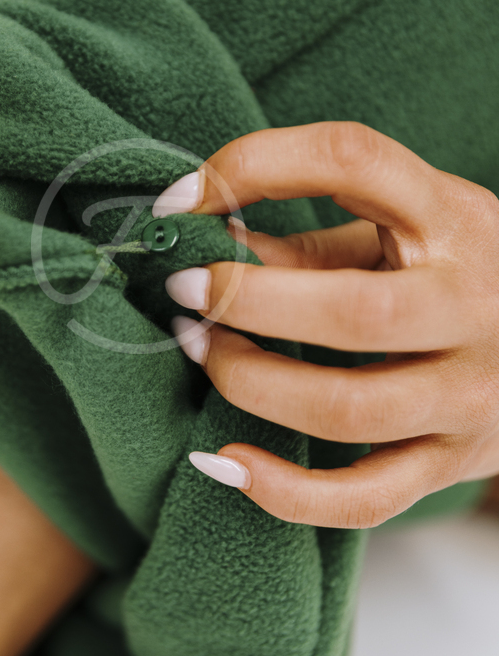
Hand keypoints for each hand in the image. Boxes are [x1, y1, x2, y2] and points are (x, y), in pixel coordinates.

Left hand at [156, 121, 498, 527]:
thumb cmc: (455, 274)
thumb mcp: (399, 231)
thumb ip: (306, 243)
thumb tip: (204, 247)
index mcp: (453, 217)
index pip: (352, 159)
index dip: (256, 166)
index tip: (184, 199)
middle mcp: (473, 303)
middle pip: (351, 310)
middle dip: (246, 300)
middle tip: (186, 290)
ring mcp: (470, 392)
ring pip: (348, 408)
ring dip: (251, 383)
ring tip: (203, 352)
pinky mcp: (454, 461)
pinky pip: (366, 496)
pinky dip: (285, 490)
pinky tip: (224, 460)